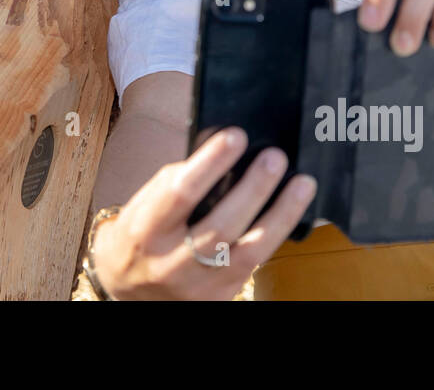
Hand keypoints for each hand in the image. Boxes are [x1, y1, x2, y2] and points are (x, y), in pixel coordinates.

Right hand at [92, 128, 315, 299]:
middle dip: (253, 188)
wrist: (131, 291)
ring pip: (248, 252)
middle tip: (275, 157)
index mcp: (145, 231)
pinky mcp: (220, 298)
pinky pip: (256, 265)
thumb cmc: (139, 236)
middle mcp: (171, 263)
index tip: (235, 136)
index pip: (181, 193)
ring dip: (281, 215)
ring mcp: (199, 286)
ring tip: (302, 184)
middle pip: (221, 226)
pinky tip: (290, 212)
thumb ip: (178, 178)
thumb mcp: (144, 204)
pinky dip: (276, 235)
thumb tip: (218, 141)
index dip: (210, 163)